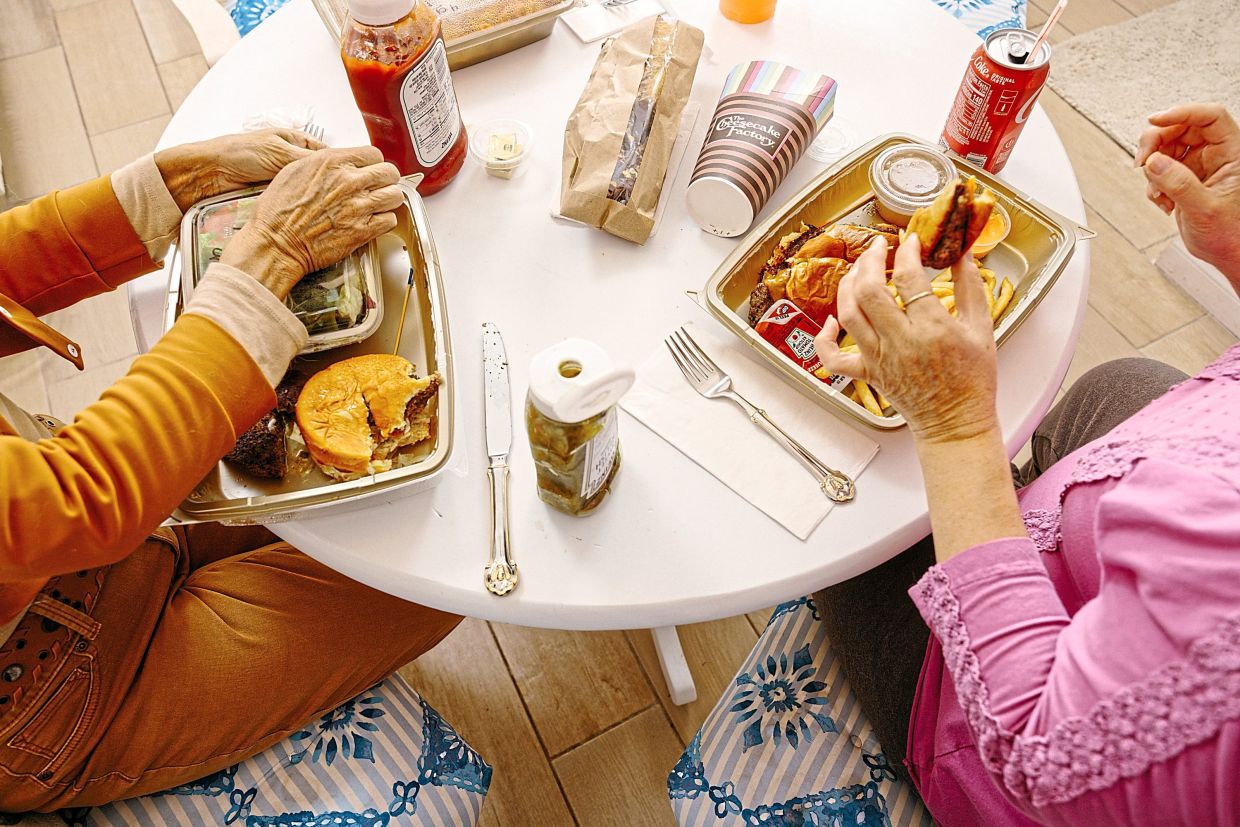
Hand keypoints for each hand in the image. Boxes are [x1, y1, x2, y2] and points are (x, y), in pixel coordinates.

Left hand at [154, 129, 325, 211]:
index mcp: (297, 142)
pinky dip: (300, 210)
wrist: (208, 175)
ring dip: (315, 202)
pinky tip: (309, 216)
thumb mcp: (280, 152)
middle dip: (330, 188)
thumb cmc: (238, 153)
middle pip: (322, 177)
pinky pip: (294, 205)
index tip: (353, 178)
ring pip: (309, 194)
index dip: (342, 166)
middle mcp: (293, 162)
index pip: (329, 155)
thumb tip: (340, 165)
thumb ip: (310, 160)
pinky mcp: (276, 199)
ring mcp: (285, 182)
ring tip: (328, 210)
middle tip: (342, 199)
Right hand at [219, 146, 401, 299]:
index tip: (370, 170)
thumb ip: (324, 162)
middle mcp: (349, 181)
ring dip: (388, 200)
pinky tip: (374, 222)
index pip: (373, 153)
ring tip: (378, 205)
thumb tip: (341, 162)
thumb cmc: (279, 210)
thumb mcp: (295, 170)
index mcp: (332, 162)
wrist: (276, 242)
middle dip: (386, 179)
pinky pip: (390, 220)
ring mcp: (358, 206)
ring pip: (395, 195)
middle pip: (389, 172)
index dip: (373, 163)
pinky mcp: (363, 231)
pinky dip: (385, 221)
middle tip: (379, 187)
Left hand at [815, 235, 998, 443]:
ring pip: (849, 314)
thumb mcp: (982, 329)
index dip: (907, 252)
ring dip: (849, 285)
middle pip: (869, 291)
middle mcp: (900, 342)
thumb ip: (971, 287)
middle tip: (879, 247)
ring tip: (860, 270)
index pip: (910, 277)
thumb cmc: (972, 379)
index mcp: (933, 329)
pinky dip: (824, 338)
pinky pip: (833, 357)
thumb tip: (961, 254)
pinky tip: (832, 319)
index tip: (910, 242)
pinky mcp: (866, 373)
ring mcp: (878, 359)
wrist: (955, 422)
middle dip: (870, 260)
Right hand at [1134, 103, 1239, 282]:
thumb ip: (1179, 184)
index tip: (1155, 120)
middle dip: (1156, 143)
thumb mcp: (1205, 208)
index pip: (1209, 117)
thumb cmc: (1232, 234)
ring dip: (1152, 168)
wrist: (1228, 253)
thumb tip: (1155, 162)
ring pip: (1165, 148)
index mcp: (1232, 153)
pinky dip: (1153, 185)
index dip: (1182, 112)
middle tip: (1143, 161)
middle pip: (1180, 129)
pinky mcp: (1184, 180)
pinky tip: (1163, 201)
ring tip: (1157, 191)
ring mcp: (1198, 166)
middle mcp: (1215, 155)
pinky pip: (1160, 170)